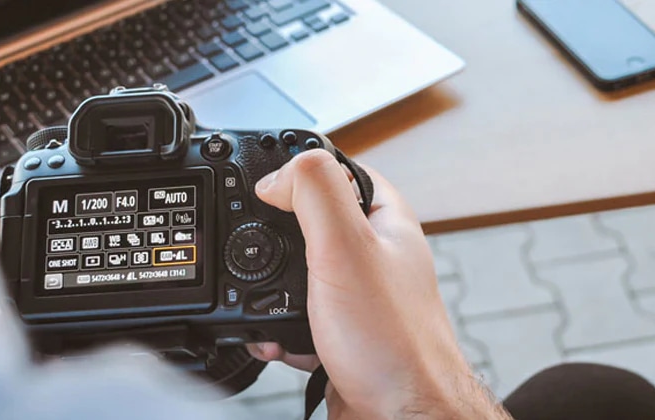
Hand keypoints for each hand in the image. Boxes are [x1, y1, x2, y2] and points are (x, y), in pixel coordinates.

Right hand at [248, 150, 510, 418]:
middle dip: (270, 238)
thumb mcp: (344, 246)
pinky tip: (273, 340)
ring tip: (263, 303)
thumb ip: (312, 193)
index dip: (297, 169)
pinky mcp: (338, 332)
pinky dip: (274, 329)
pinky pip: (293, 319)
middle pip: (306, 222)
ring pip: (294, 275)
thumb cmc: (392, 341)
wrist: (400, 416)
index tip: (264, 184)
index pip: (336, 169)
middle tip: (253, 248)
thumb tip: (274, 176)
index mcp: (383, 219)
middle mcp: (373, 254)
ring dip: (267, 291)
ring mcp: (356, 295)